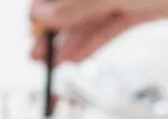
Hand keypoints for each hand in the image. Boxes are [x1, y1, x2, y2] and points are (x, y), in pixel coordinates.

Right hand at [29, 0, 167, 63]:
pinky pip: (106, 28)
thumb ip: (75, 6)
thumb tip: (40, 14)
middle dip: (53, 30)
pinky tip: (75, 59)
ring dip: (69, 42)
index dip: (42, 9)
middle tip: (36, 54)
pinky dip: (91, 44)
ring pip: (87, 19)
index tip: (32, 28)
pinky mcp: (136, 9)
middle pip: (70, 5)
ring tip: (52, 64)